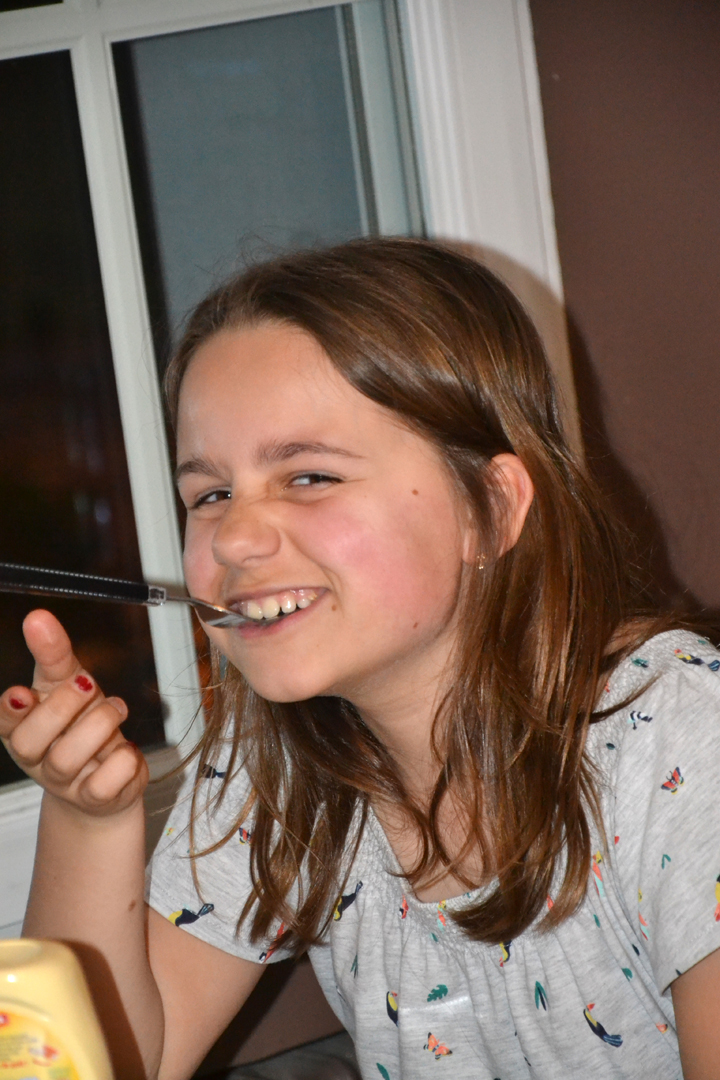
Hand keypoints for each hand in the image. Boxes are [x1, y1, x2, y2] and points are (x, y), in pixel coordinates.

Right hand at [0, 609, 147, 816]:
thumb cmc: (79, 726)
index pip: (5, 722)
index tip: (22, 692)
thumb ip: (52, 654)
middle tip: (88, 684)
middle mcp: (37, 759)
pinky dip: (121, 761)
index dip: (10, 710)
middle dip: (60, 708)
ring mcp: (65, 783)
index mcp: (22, 729)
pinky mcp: (95, 799)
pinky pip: (104, 785)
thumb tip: (37, 617)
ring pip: (67, 759)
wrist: (105, 784)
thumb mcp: (67, 685)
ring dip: (98, 725)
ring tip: (117, 707)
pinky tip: (127, 747)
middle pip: (29, 742)